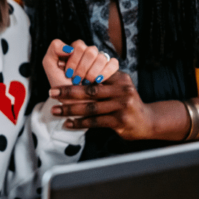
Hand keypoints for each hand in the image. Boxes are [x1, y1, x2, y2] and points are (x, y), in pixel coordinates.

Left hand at [41, 39, 118, 101]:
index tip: (68, 74)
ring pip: (101, 57)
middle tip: (77, 80)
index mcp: (76, 50)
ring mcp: (101, 61)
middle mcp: (89, 53)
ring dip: (92, 73)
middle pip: (91, 51)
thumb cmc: (61, 87)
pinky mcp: (111, 69)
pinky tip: (98, 81)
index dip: (73, 61)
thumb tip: (69, 47)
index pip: (79, 45)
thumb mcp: (51, 67)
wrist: (74, 105)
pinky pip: (113, 63)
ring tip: (86, 84)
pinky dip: (105, 73)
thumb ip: (53, 50)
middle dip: (82, 69)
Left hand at [49, 72, 164, 139]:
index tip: (60, 76)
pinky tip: (68, 123)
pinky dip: (80, 123)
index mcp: (119, 77)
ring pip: (90, 107)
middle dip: (68, 92)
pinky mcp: (120, 120)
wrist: (146, 121)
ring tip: (55, 110)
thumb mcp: (118, 86)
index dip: (76, 76)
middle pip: (90, 91)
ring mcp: (122, 105)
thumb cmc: (126, 102)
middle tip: (52, 92)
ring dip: (70, 109)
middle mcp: (122, 89)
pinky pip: (95, 121)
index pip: (94, 75)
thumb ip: (102, 81)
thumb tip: (75, 75)